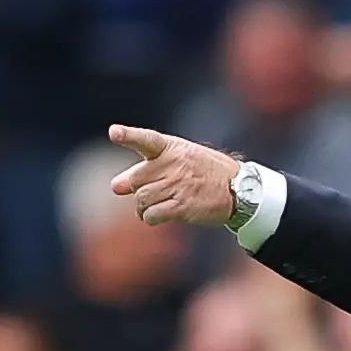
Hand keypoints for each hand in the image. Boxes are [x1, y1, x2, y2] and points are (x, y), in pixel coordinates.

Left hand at [106, 125, 241, 229]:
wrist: (237, 188)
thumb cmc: (203, 172)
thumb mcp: (179, 158)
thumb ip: (147, 169)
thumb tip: (115, 186)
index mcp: (171, 148)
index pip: (146, 139)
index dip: (129, 136)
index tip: (114, 132)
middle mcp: (173, 165)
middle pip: (136, 180)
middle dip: (134, 190)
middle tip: (144, 194)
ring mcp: (178, 186)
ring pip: (142, 200)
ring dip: (141, 208)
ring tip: (152, 207)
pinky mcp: (182, 206)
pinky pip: (153, 215)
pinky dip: (150, 218)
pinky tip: (158, 216)